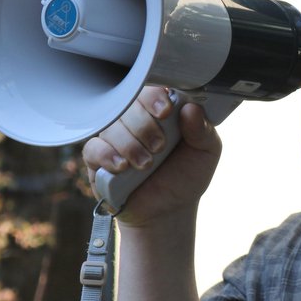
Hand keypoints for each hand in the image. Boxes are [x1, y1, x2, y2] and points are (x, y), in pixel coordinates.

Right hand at [82, 86, 221, 226]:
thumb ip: (203, 130)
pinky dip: (108, 156)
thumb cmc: (186, 175)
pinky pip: (93, 148)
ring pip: (111, 126)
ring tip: (146, 165)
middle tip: (159, 148)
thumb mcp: (206, 152)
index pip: (149, 89)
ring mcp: (114, 138)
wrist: (170, 210)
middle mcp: (134, 120)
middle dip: (144, 126)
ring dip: (130, 145)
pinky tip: (123, 167)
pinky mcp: (97, 159)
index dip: (154, 97)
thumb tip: (190, 109)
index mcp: (160, 111)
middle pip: (127, 105)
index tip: (165, 112)